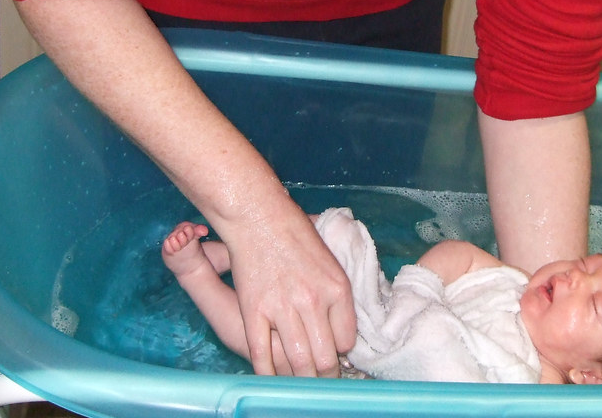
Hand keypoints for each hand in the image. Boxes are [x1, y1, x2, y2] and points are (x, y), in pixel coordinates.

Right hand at [219, 196, 356, 376]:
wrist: (258, 216)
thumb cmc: (295, 230)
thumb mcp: (330, 258)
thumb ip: (336, 291)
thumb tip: (341, 323)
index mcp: (337, 287)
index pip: (347, 339)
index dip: (342, 352)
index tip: (335, 356)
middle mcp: (314, 301)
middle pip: (325, 358)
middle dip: (325, 376)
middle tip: (322, 381)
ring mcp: (283, 308)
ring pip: (298, 361)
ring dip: (301, 379)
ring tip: (302, 385)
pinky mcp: (254, 311)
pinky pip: (262, 354)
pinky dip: (268, 373)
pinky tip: (272, 380)